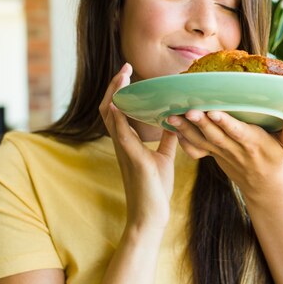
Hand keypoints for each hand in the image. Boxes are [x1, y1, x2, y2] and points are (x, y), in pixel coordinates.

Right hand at [99, 63, 177, 230]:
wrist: (152, 215)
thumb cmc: (155, 189)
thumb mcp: (163, 157)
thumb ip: (166, 139)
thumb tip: (174, 121)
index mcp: (127, 142)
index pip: (117, 110)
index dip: (119, 91)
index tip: (127, 73)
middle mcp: (121, 143)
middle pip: (108, 108)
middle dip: (114, 87)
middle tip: (124, 68)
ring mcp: (124, 150)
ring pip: (110, 116)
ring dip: (114, 95)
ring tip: (122, 77)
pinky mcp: (133, 159)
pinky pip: (121, 134)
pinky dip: (118, 117)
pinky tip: (119, 104)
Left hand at [166, 110, 282, 201]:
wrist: (263, 185)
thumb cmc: (275, 159)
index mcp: (252, 143)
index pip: (237, 133)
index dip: (225, 123)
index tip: (213, 112)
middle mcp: (234, 149)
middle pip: (215, 136)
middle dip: (201, 123)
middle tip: (187, 110)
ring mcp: (221, 154)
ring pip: (201, 141)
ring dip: (185, 129)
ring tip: (172, 117)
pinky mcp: (212, 155)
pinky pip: (195, 149)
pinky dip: (182, 140)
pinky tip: (171, 127)